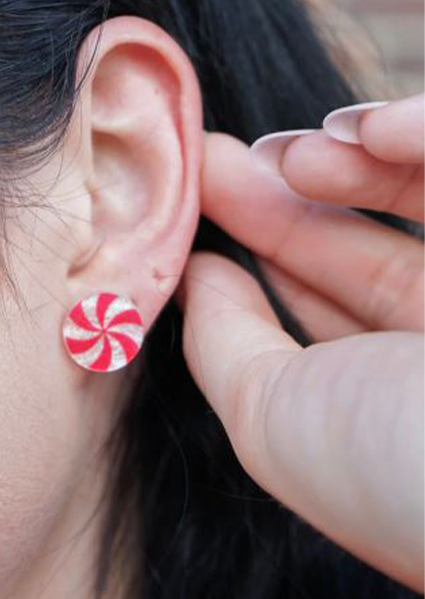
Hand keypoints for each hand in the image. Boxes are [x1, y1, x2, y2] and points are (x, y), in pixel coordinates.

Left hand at [175, 93, 423, 592]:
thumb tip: (195, 278)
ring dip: (354, 158)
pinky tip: (369, 127)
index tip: (198, 191)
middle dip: (287, 193)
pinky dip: (424, 133)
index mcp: (394, 403)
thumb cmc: (395, 471)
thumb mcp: (272, 420)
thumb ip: (226, 345)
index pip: (324, 305)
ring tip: (295, 151)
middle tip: (219, 154)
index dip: (262, 242)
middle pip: (366, 248)